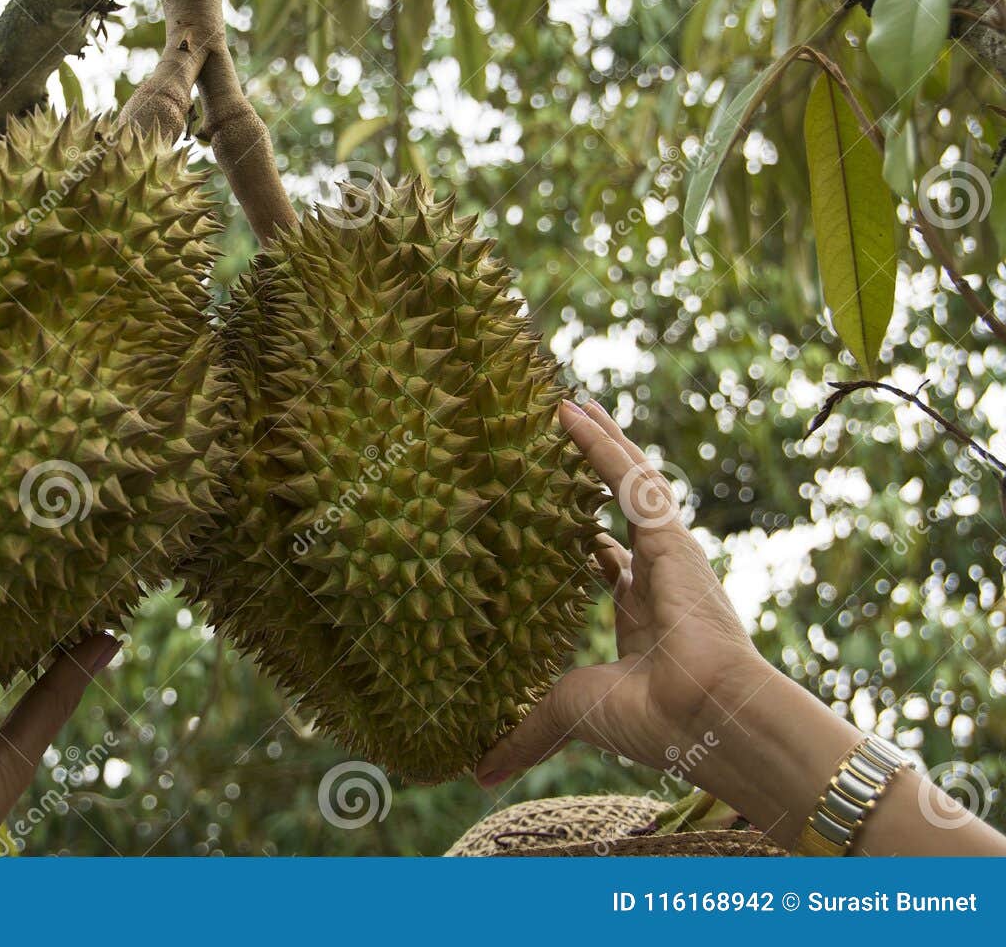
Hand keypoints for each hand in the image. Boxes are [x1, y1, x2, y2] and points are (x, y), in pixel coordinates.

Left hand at [474, 400, 1005, 855]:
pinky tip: (569, 412)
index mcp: (641, 622)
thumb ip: (523, 732)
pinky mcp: (672, 539)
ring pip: (630, 482)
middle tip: (566, 436)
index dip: (587, 539)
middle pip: (622, 511)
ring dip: (599, 441)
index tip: (558, 518)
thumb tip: (472, 774)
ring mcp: (669, 556)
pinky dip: (599, 443)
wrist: (706, 719)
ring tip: (569, 404)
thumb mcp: (569, 715)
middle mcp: (658, 581)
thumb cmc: (652, 722)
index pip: (611, 565)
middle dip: (596, 473)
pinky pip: (629, 478)